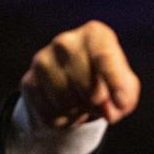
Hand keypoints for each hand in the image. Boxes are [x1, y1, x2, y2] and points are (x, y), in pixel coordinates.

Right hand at [20, 20, 140, 128]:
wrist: (73, 89)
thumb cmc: (105, 84)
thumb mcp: (125, 88)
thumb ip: (125, 96)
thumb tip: (108, 110)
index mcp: (95, 34)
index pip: (104, 57)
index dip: (115, 84)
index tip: (122, 103)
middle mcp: (66, 41)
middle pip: (86, 86)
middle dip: (96, 103)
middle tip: (98, 103)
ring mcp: (43, 60)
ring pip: (65, 101)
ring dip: (77, 111)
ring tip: (80, 102)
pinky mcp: (29, 81)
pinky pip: (49, 112)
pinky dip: (61, 119)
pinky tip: (65, 107)